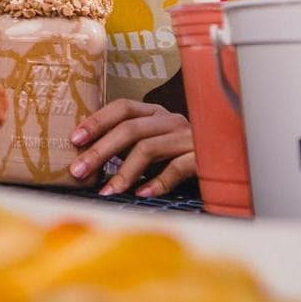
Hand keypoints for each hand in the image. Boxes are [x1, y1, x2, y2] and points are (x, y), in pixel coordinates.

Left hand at [68, 98, 195, 197]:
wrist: (225, 161)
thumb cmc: (177, 156)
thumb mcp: (149, 146)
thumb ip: (125, 148)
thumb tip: (86, 163)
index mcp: (155, 113)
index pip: (122, 107)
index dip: (97, 121)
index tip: (75, 139)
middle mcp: (170, 121)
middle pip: (130, 128)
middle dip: (100, 150)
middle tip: (78, 170)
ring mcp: (187, 138)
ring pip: (148, 148)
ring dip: (123, 172)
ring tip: (106, 191)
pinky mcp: (202, 158)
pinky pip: (176, 168)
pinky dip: (156, 182)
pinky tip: (141, 194)